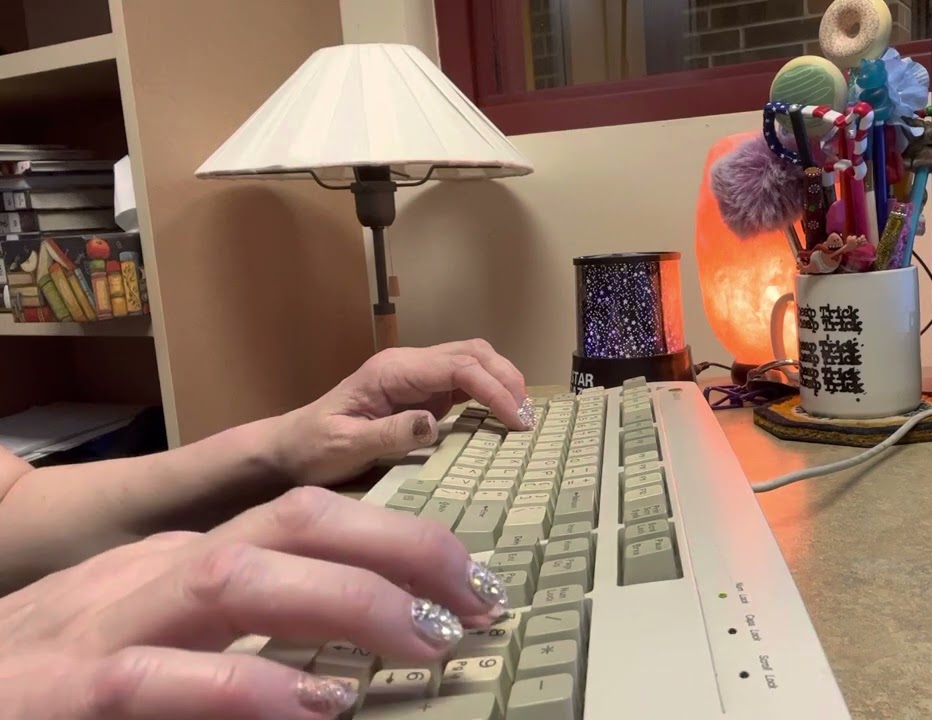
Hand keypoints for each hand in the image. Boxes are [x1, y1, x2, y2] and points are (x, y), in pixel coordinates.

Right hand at [0, 487, 508, 718]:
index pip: (309, 520)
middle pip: (292, 522)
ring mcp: (107, 628)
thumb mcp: (163, 651)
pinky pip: (157, 678)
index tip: (474, 584)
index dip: (402, 542)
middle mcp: (156, 578)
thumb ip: (244, 645)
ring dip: (342, 600)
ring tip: (424, 641)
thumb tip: (347, 669)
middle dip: (399, 547)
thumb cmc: (63, 683)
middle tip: (479, 601)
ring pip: (234, 574)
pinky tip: (314, 705)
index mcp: (186, 567)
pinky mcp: (66, 693)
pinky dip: (241, 686)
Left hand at [275, 340, 530, 485]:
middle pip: (472, 353)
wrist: (289, 449)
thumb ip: (388, 433)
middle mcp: (409, 365)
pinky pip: (465, 384)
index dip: (494, 389)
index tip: (517, 421)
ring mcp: (417, 378)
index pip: (458, 366)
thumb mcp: (343, 445)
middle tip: (529, 418)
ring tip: (522, 417)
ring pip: (473, 362)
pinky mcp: (422, 395)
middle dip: (507, 379)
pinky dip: (490, 395)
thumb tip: (434, 422)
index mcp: (393, 370)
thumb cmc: (312, 448)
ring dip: (502, 382)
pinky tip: (502, 418)